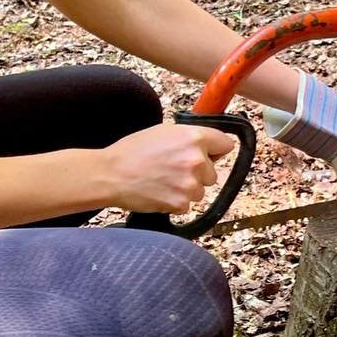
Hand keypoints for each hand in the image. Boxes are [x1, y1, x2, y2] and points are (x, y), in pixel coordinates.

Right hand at [102, 121, 236, 214]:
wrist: (110, 175)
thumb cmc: (132, 152)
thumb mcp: (163, 132)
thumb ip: (189, 138)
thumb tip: (208, 147)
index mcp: (194, 138)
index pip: (226, 145)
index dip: (216, 151)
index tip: (210, 155)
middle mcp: (197, 160)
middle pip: (213, 173)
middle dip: (198, 173)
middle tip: (173, 170)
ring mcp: (190, 184)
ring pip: (200, 190)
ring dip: (186, 189)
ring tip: (163, 181)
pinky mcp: (181, 203)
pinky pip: (187, 204)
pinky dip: (175, 201)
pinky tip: (159, 192)